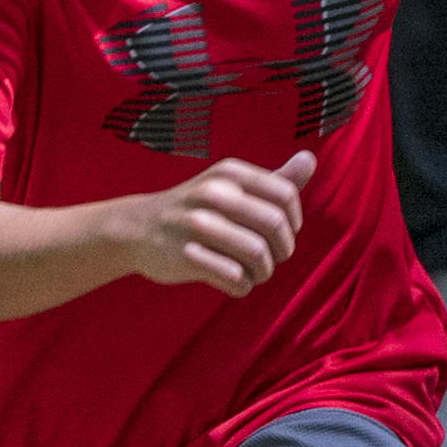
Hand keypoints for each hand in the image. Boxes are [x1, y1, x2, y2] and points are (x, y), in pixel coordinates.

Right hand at [119, 154, 312, 294]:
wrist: (137, 229)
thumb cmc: (196, 209)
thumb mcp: (230, 186)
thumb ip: (274, 179)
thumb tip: (310, 160)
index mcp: (229, 173)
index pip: (285, 195)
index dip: (294, 222)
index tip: (283, 235)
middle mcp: (214, 193)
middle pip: (276, 226)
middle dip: (282, 251)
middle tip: (270, 259)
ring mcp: (197, 224)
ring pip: (258, 255)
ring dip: (263, 272)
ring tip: (253, 273)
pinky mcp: (187, 256)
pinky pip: (236, 278)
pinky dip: (243, 286)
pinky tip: (234, 282)